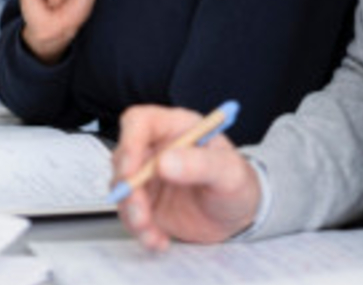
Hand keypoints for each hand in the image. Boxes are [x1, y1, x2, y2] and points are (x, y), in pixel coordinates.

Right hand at [113, 105, 261, 250]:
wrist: (239, 214)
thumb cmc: (237, 182)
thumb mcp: (229, 171)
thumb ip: (201, 163)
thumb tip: (165, 162)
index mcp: (175, 128)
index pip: (139, 122)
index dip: (128, 142)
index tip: (131, 170)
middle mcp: (156, 149)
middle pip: (123, 158)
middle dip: (128, 188)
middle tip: (140, 211)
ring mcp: (149, 178)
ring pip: (123, 190)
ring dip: (132, 213)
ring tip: (151, 232)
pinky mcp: (147, 203)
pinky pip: (131, 215)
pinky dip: (141, 232)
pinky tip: (159, 240)